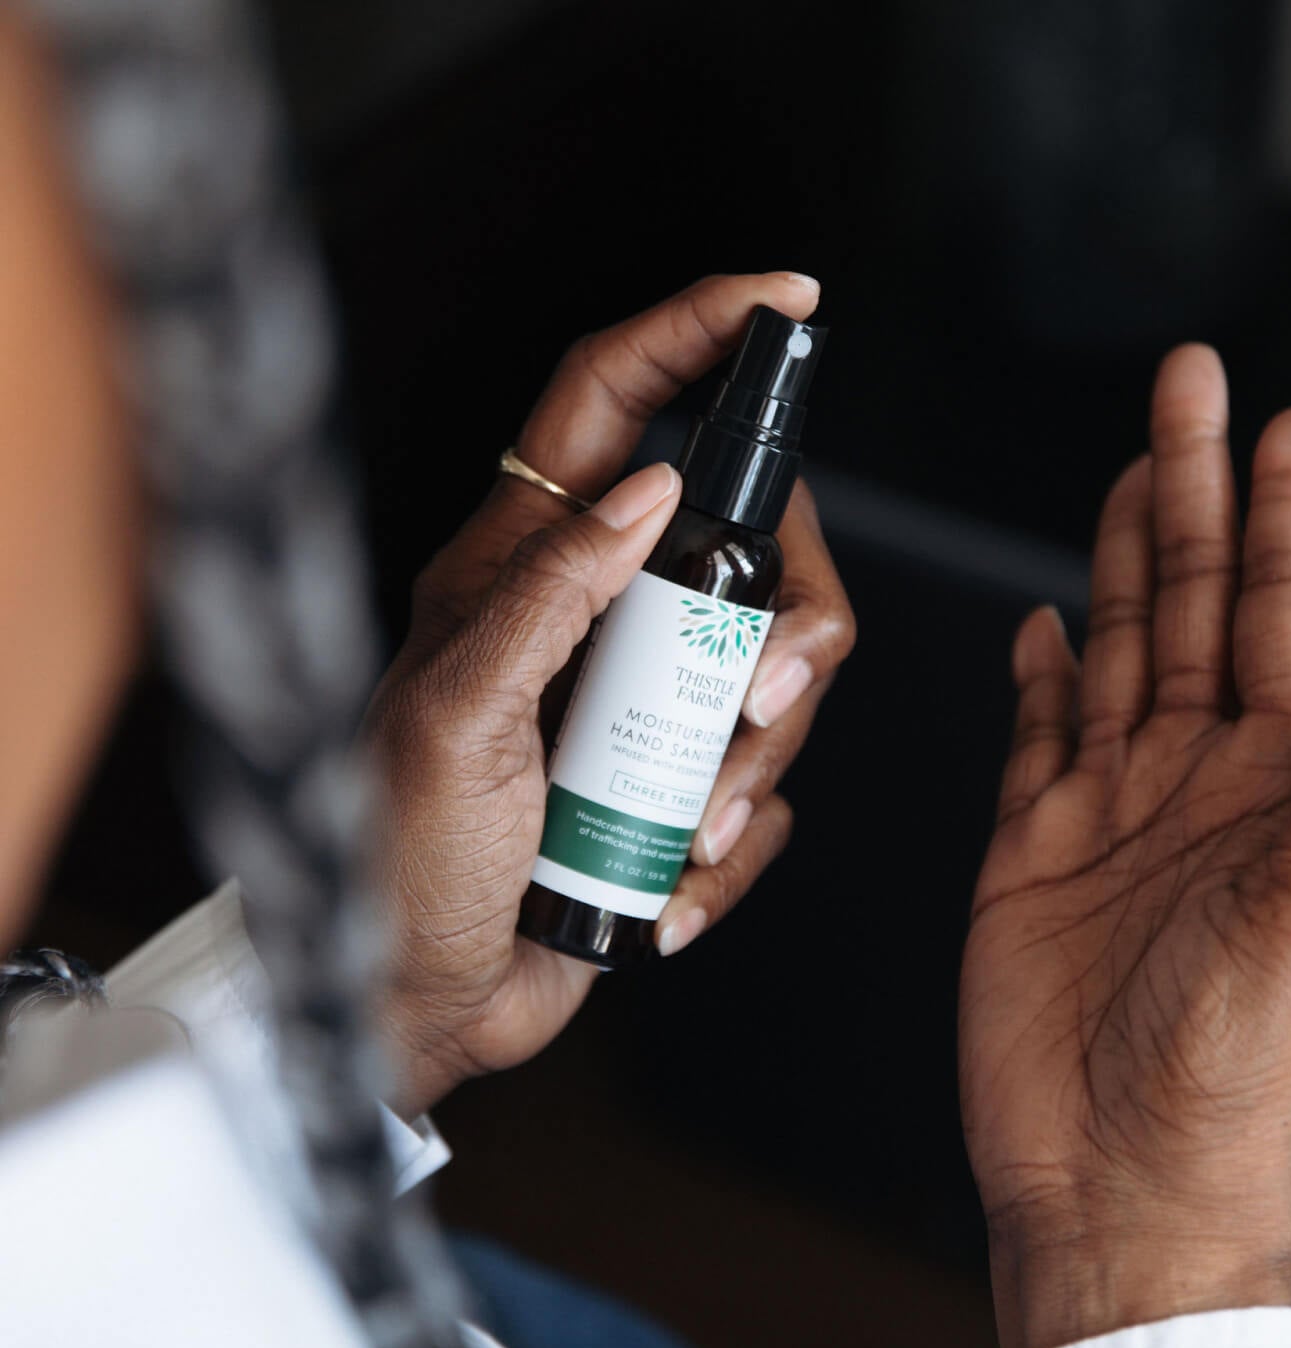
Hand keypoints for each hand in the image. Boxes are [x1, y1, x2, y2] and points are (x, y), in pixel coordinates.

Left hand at [366, 274, 854, 1116]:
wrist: (424, 1004)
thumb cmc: (405, 863)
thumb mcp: (458, 716)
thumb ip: (548, 591)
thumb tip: (649, 488)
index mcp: (521, 567)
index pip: (611, 403)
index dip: (696, 333)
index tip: (787, 301)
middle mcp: (598, 616)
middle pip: (752, 548)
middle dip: (787, 629)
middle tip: (761, 705)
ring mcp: (645, 701)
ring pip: (779, 674)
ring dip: (758, 762)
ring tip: (690, 835)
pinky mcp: (676, 782)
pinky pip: (765, 788)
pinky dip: (738, 850)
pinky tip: (673, 892)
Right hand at [959, 345, 1290, 1347]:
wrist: (1117, 1193)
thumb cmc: (1225, 1088)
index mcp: (1275, 796)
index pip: (1282, 622)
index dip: (1284, 521)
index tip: (1287, 424)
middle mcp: (1196, 792)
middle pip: (1192, 609)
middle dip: (1191, 495)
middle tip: (1189, 390)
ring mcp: (1109, 822)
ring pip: (1116, 658)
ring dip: (1122, 566)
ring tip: (1130, 479)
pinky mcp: (1030, 862)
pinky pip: (1039, 745)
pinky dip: (1040, 683)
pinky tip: (1046, 630)